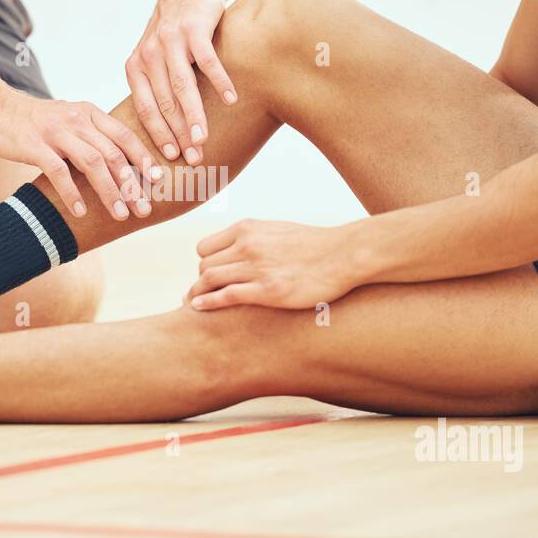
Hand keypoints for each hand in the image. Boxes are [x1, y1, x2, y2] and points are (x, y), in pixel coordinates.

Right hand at [0, 91, 159, 219]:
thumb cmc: (31, 122)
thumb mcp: (67, 121)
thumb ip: (90, 137)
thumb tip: (117, 164)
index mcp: (89, 113)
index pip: (125, 135)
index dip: (144, 158)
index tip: (159, 180)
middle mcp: (77, 120)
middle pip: (114, 153)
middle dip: (132, 184)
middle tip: (144, 209)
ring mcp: (56, 132)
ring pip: (93, 163)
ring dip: (110, 191)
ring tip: (120, 214)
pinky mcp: (34, 145)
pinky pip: (58, 172)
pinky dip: (73, 193)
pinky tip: (81, 212)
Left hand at [125, 0, 236, 166]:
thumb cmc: (176, 31)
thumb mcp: (155, 56)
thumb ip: (155, 87)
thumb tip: (163, 132)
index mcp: (136, 65)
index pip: (146, 109)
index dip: (158, 135)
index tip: (171, 158)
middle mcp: (149, 53)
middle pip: (165, 103)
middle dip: (178, 134)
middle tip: (193, 157)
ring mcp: (170, 40)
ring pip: (183, 87)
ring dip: (195, 116)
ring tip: (204, 139)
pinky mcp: (194, 28)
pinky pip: (208, 61)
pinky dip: (220, 82)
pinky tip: (231, 100)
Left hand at [186, 220, 358, 309]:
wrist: (344, 254)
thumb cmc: (314, 245)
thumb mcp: (277, 230)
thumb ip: (254, 238)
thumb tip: (238, 249)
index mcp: (248, 229)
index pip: (205, 247)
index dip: (204, 264)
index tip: (210, 277)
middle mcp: (248, 245)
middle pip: (204, 265)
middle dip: (201, 282)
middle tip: (204, 296)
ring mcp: (258, 267)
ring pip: (209, 279)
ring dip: (197, 294)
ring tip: (193, 305)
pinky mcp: (269, 290)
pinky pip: (226, 295)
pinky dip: (207, 303)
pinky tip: (197, 309)